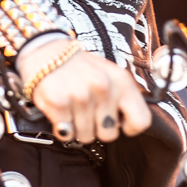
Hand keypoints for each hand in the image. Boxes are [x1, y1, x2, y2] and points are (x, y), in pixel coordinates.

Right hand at [17, 42, 151, 142]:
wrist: (45, 49)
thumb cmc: (79, 67)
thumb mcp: (109, 74)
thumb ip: (123, 97)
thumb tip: (127, 124)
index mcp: (122, 81)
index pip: (141, 120)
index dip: (129, 128)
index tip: (117, 122)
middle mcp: (104, 88)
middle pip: (109, 135)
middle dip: (97, 128)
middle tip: (86, 112)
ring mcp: (81, 96)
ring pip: (86, 137)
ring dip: (77, 127)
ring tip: (71, 108)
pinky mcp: (58, 103)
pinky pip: (66, 134)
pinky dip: (61, 127)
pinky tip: (60, 112)